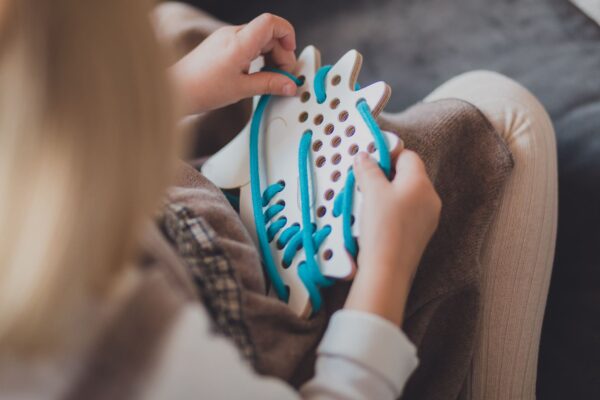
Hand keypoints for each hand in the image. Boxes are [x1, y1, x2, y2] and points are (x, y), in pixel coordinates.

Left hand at [171, 13, 297, 113]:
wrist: (176, 90)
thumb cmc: (201, 88)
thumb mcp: (242, 89)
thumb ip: (270, 84)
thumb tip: (289, 84)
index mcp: (239, 42)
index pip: (271, 23)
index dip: (287, 34)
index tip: (290, 54)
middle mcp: (232, 34)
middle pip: (268, 33)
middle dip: (281, 53)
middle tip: (282, 76)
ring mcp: (226, 38)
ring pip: (259, 39)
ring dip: (270, 56)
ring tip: (270, 78)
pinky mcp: (222, 45)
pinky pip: (247, 44)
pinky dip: (258, 57)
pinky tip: (257, 75)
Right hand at [344, 150, 441, 324]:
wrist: (387, 269)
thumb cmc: (382, 226)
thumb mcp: (371, 191)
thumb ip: (368, 169)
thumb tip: (365, 156)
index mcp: (421, 183)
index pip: (407, 156)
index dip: (388, 155)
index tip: (369, 161)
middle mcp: (430, 198)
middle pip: (408, 176)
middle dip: (385, 176)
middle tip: (364, 183)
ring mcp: (428, 219)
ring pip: (406, 195)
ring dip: (387, 194)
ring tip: (367, 204)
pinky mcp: (420, 235)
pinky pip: (406, 213)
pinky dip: (391, 212)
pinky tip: (376, 221)